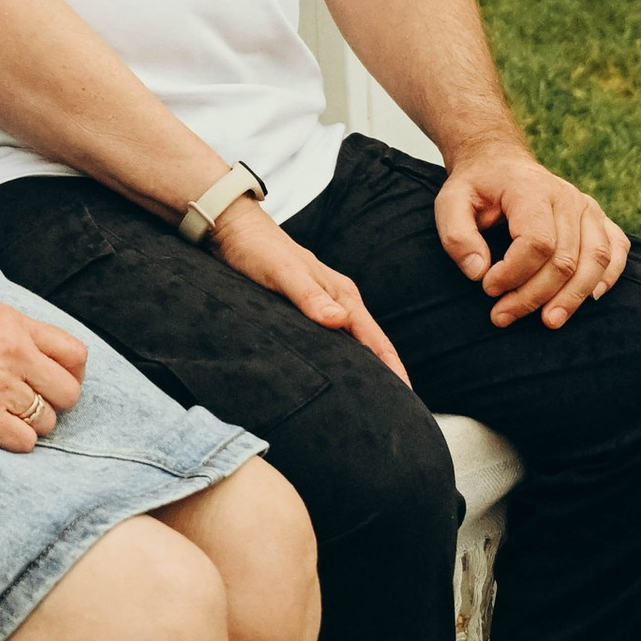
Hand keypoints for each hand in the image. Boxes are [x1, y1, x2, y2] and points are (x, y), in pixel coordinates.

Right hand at [0, 303, 89, 452]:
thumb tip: (58, 370)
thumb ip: (21, 339)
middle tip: (27, 407)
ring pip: (47, 422)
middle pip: (69, 393)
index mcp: (14, 323)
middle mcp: (13, 349)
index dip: (71, 376)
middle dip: (53, 406)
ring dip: (27, 426)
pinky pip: (25, 442)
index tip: (53, 385)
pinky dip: (12, 442)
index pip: (76, 354)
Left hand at [211, 204, 411, 384]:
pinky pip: (329, 341)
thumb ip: (310, 297)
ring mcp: (322, 306)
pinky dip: (338, 360)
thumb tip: (339, 321)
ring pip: (350, 345)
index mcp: (342, 295)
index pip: (376, 341)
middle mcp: (338, 302)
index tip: (406, 397)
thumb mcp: (284, 274)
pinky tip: (334, 376)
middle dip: (384, 376)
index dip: (393, 370)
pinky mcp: (304, 310)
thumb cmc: (259, 249)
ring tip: (369, 401)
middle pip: (369, 346)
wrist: (234, 229)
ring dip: (362, 370)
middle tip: (393, 410)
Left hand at [434, 141, 628, 329]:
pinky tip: (590, 298)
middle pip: (564, 259)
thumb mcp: (450, 202)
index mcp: (531, 189)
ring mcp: (588, 208)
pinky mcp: (599, 219)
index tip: (488, 288)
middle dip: (534, 295)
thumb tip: (478, 272)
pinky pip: (616, 250)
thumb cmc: (476, 187)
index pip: (537, 242)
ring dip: (573, 297)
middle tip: (502, 316)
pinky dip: (610, 276)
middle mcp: (567, 197)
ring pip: (595, 260)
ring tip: (549, 321)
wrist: (500, 164)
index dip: (514, 273)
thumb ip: (457, 236)